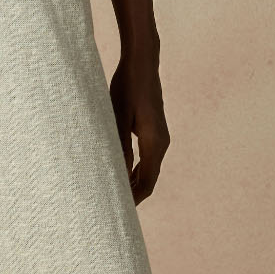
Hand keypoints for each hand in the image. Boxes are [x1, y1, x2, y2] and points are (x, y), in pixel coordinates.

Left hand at [110, 53, 168, 203]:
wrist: (142, 63)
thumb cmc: (127, 87)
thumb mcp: (117, 117)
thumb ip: (119, 146)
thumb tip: (116, 174)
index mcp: (154, 142)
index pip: (147, 181)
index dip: (134, 198)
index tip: (118, 210)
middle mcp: (162, 142)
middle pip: (150, 179)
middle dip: (133, 194)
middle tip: (112, 207)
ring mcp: (160, 137)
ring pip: (150, 169)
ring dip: (134, 182)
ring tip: (114, 193)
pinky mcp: (155, 131)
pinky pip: (148, 158)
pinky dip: (137, 169)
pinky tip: (122, 173)